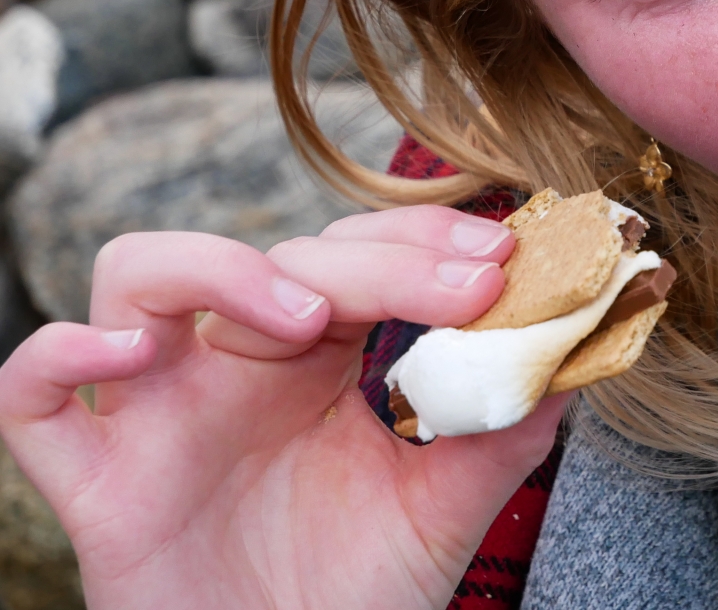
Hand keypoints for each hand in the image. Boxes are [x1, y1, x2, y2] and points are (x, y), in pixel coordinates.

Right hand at [0, 207, 569, 609]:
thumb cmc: (356, 594)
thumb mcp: (448, 507)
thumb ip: (503, 428)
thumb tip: (567, 349)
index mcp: (317, 356)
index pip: (359, 251)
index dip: (426, 240)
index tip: (503, 260)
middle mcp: (232, 363)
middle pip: (279, 255)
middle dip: (378, 257)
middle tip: (465, 285)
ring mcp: (157, 411)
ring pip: (138, 273)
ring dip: (223, 270)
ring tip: (306, 321)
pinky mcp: (93, 480)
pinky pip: (31, 393)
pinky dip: (63, 354)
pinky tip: (131, 359)